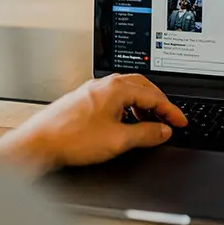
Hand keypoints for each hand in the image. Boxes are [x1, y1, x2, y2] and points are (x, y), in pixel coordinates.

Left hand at [0, 73, 186, 174]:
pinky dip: (128, 106)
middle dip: (159, 102)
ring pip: (127, 90)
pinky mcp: (86, 99)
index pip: (152, 94)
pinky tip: (127, 122)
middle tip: (171, 118)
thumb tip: (163, 130)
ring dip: (143, 104)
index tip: (181, 121)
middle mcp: (104, 84)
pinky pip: (114, 97)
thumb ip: (145, 134)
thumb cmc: (73, 138)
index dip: (170, 110)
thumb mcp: (118, 140)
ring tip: (152, 122)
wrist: (42, 140)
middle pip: (141, 86)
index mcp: (115, 88)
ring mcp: (93, 90)